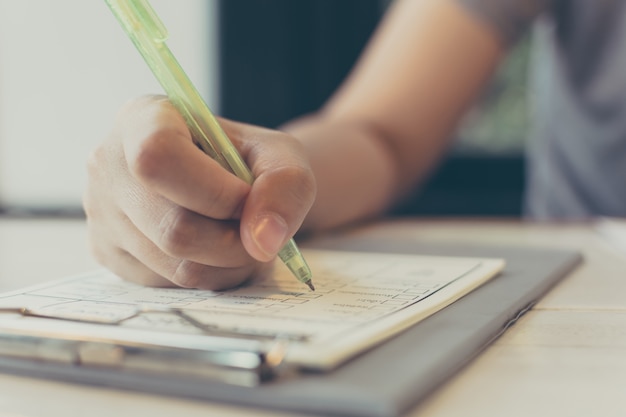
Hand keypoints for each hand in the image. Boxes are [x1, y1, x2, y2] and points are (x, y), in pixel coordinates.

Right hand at [83, 96, 315, 289]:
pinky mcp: (108, 253)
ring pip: (174, 266)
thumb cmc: (246, 160)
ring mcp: (100, 213)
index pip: (158, 158)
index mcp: (143, 120)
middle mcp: (108, 165)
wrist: (226, 179)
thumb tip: (262, 240)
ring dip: (229, 265)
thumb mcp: (280, 154)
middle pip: (172, 228)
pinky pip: (169, 285)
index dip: (215, 192)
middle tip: (261, 233)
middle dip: (234, 243)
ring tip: (247, 241)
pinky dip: (211, 278)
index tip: (247, 198)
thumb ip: (286, 185)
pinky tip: (220, 253)